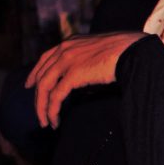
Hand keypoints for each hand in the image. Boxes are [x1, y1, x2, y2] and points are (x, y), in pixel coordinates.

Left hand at [26, 31, 148, 127]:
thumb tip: (88, 72)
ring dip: (42, 107)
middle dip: (38, 96)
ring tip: (46, 122)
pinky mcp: (73, 74)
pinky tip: (55, 120)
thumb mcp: (100, 50)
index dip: (35, 73)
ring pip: (44, 87)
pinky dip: (52, 110)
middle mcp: (64, 49)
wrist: (133, 49)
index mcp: (70, 42)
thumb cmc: (126, 50)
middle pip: (41, 75)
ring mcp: (67, 61)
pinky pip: (56, 95)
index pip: (44, 59)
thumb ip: (88, 58)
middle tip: (39, 112)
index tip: (30, 85)